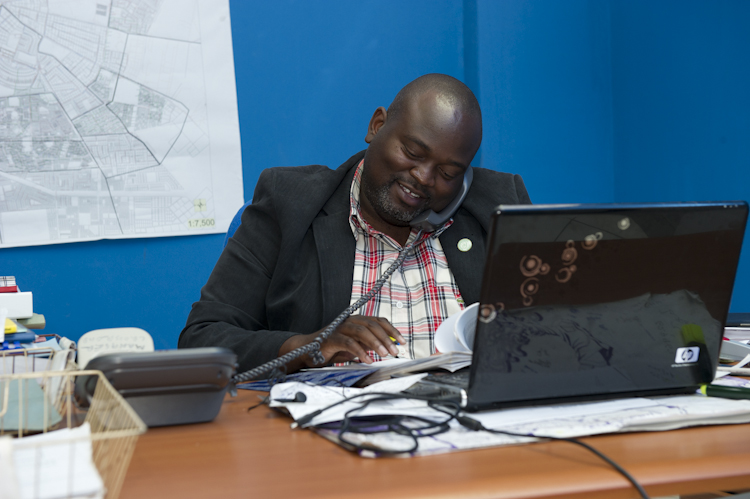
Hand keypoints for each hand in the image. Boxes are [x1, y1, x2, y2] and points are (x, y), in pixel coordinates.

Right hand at [279, 316, 405, 369]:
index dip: (392, 330)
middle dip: (386, 338)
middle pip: (372, 324)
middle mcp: (349, 320)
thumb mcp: (355, 346)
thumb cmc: (333, 348)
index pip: (378, 321)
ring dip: (376, 343)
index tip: (402, 341)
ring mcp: (340, 328)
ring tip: (385, 354)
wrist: (307, 350)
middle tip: (395, 351)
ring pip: (362, 331)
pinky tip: (367, 360)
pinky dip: (360, 352)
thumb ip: (368, 345)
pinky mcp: (332, 338)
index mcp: (357, 320)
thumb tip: (387, 348)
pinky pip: (349, 343)